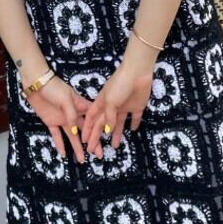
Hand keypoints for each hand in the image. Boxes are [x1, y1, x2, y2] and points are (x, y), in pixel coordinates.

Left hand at [25, 76, 91, 163]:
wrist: (36, 84)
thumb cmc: (54, 87)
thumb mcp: (66, 99)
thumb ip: (71, 115)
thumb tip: (76, 132)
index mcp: (80, 106)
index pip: (92, 118)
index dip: (99, 127)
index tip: (106, 138)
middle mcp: (73, 115)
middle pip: (85, 130)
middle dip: (92, 142)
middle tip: (98, 155)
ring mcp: (63, 119)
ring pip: (72, 136)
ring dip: (77, 147)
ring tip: (82, 159)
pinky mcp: (51, 122)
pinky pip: (57, 135)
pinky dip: (60, 144)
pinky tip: (64, 154)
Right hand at [81, 40, 153, 154]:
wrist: (137, 72)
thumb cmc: (119, 84)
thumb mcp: (110, 101)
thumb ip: (108, 117)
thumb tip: (107, 130)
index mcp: (102, 103)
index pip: (92, 119)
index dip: (88, 130)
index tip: (84, 141)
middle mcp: (112, 106)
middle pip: (103, 124)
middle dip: (99, 137)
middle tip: (96, 151)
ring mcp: (124, 107)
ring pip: (118, 124)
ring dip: (116, 135)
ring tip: (114, 147)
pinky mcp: (136, 106)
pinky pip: (135, 118)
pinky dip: (133, 124)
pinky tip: (132, 130)